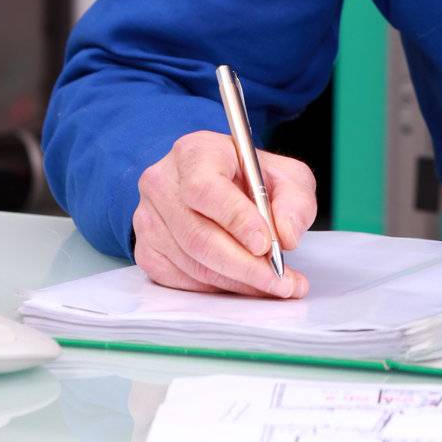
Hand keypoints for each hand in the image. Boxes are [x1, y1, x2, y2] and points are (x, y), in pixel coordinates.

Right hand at [133, 130, 316, 296]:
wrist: (221, 182)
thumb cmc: (251, 177)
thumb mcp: (287, 175)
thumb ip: (295, 201)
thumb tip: (287, 236)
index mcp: (194, 152)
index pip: (205, 188)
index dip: (235, 220)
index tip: (266, 244)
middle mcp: (163, 183)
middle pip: (198, 235)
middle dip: (245, 265)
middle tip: (280, 280)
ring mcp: (148, 218)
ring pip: (192, 262)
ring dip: (237, 281)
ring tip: (274, 286)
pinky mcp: (147, 249)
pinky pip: (181, 279)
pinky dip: (217, 288)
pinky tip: (245, 284)